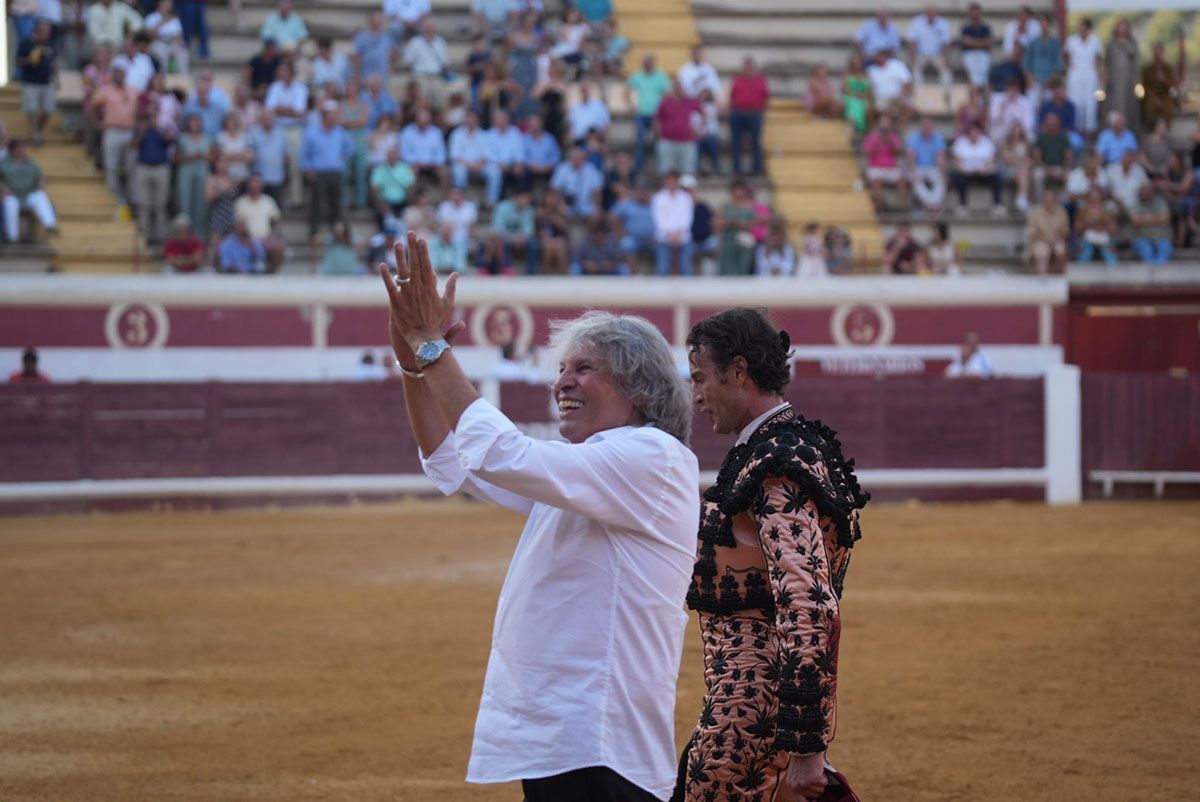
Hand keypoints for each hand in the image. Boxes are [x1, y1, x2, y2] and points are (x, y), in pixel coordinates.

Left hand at [379, 233, 460, 357]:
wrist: (424, 339)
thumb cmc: (437, 322)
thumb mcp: (448, 304)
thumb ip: (452, 288)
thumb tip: (457, 274)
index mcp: (430, 288)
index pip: (426, 265)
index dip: (423, 251)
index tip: (421, 239)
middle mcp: (418, 289)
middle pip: (415, 264)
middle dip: (412, 248)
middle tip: (410, 233)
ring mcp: (406, 295)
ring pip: (402, 273)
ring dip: (399, 257)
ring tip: (396, 243)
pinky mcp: (396, 303)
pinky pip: (390, 287)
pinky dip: (385, 277)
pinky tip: (382, 265)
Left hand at [779, 753, 827, 800]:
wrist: (804, 745)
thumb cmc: (803, 758)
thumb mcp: (798, 773)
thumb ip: (804, 784)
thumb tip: (815, 798)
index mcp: (791, 786)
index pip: (807, 797)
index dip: (813, 790)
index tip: (815, 785)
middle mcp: (796, 787)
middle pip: (815, 794)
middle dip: (818, 784)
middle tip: (814, 773)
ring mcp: (805, 784)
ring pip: (821, 790)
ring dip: (821, 780)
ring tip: (815, 770)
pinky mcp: (814, 779)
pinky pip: (824, 782)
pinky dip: (824, 775)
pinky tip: (818, 767)